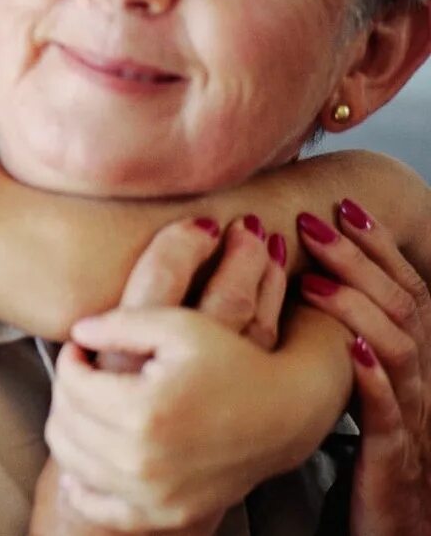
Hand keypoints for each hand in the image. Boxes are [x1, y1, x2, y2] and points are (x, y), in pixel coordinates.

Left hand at [46, 215, 287, 529]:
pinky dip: (81, 483)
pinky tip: (89, 458)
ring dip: (70, 428)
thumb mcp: (177, 325)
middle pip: (65, 422)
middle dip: (67, 391)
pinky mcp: (164, 514)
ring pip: (72, 460)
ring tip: (92, 405)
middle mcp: (143, 461)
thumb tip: (76, 333)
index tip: (84, 349)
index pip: (71, 383)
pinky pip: (97, 506)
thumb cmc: (232, 360)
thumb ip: (117, 323)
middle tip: (86, 374)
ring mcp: (153, 495)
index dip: (71, 358)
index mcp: (144, 411)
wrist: (285, 414)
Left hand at [296, 200, 430, 535]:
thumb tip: (293, 284)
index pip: (399, 287)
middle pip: (399, 305)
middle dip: (359, 259)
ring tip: (316, 280)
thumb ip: (332, 338)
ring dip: (357, 308)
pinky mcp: (395, 458)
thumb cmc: (365, 451)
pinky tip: (351, 353)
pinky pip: (390, 414)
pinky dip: (373, 380)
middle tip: (316, 223)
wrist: (395, 526)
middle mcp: (414, 379)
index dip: (374, 246)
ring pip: (399, 349)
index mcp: (403, 359)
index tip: (341, 205)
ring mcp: (409, 417)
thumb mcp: (347, 384)